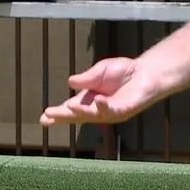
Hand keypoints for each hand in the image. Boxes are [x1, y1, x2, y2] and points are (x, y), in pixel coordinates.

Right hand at [39, 57, 160, 126]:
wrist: (145, 72)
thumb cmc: (122, 72)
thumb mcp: (99, 71)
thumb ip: (87, 78)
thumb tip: (70, 82)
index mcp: (88, 100)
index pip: (70, 108)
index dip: (58, 113)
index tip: (44, 118)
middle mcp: (96, 108)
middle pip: (77, 115)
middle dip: (63, 116)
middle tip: (48, 118)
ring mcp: (109, 112)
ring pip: (92, 115)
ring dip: (80, 112)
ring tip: (68, 108)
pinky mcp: (123, 110)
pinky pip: (112, 110)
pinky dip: (104, 106)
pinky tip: (98, 101)